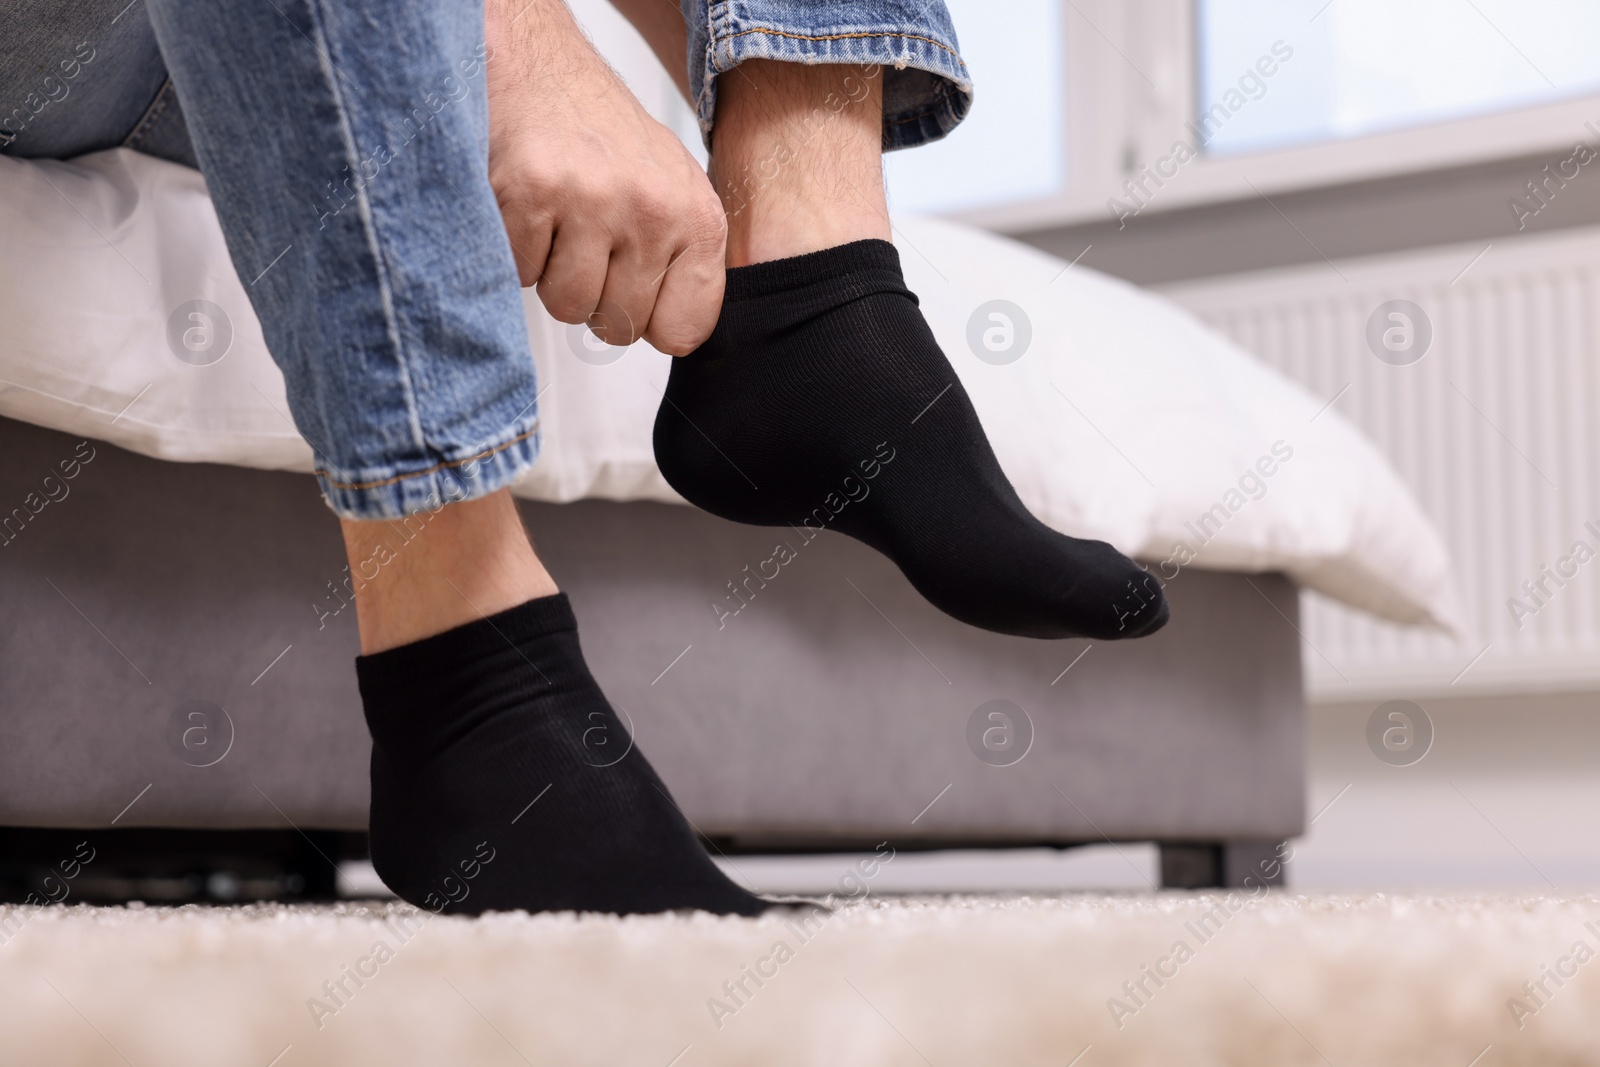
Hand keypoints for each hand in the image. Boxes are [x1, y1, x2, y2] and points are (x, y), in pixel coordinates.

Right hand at [485, 0, 724, 354]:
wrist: (538, 66)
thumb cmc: (601, 135)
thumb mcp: (672, 193)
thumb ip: (684, 262)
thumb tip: (677, 335)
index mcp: (698, 218)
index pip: (684, 328)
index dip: (648, 321)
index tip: (632, 291)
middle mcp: (653, 210)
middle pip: (620, 327)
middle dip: (594, 297)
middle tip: (585, 241)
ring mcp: (593, 201)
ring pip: (567, 306)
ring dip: (551, 275)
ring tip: (558, 221)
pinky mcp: (532, 194)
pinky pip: (521, 274)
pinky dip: (515, 251)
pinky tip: (529, 207)